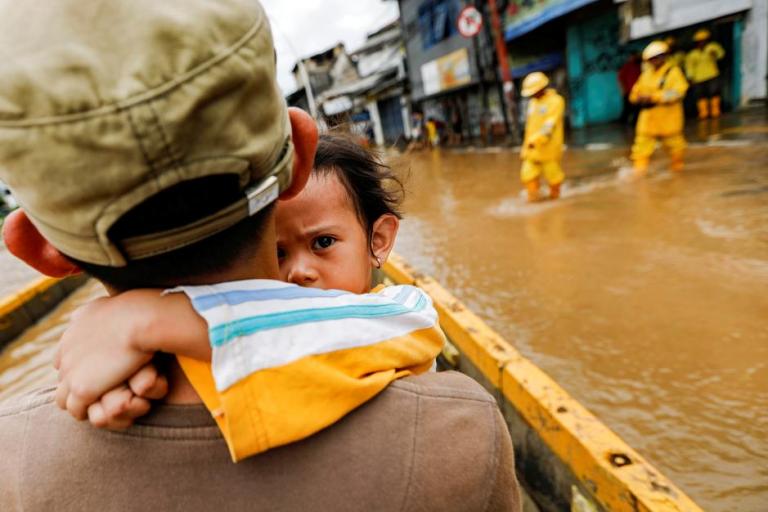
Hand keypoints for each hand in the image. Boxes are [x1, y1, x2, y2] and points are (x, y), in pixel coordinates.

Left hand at [54, 291, 162, 420]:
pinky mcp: (83, 388)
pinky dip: (89, 412)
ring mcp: (71, 372)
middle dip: (79, 387)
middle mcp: (65, 353)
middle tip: (102, 391)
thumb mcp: (104, 304)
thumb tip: (85, 313)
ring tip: (102, 405)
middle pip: (64, 380)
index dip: (80, 368)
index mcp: (71, 334)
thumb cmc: (135, 310)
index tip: (99, 372)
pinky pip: (78, 411)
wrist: (141, 319)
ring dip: (81, 404)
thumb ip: (91, 311)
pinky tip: (105, 410)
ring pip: (65, 399)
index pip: (63, 359)